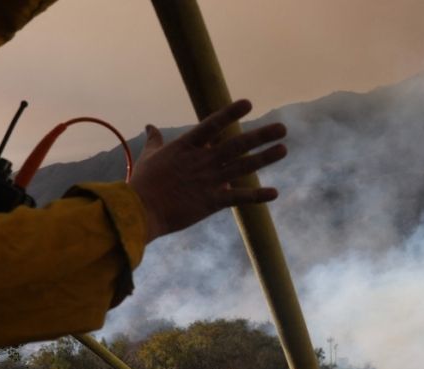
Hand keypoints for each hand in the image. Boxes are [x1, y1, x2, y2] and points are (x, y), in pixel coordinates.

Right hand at [129, 99, 287, 242]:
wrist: (139, 211)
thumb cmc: (142, 184)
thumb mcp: (149, 157)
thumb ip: (155, 141)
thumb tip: (150, 126)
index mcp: (186, 146)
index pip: (212, 125)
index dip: (230, 113)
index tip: (248, 103)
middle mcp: (202, 160)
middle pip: (237, 144)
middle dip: (261, 135)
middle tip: (282, 128)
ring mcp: (209, 180)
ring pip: (243, 166)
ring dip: (265, 158)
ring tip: (284, 149)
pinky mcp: (212, 201)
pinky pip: (239, 197)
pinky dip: (257, 196)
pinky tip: (274, 192)